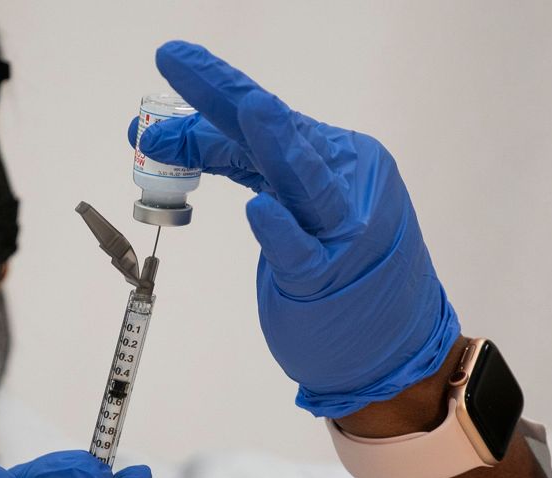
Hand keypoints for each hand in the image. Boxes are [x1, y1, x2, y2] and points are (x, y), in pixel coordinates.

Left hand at [131, 41, 459, 417]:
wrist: (395, 345)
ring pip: (304, 178)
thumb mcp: (283, 203)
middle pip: (276, 130)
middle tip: (173, 58)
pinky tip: (260, 212)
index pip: (257, 126)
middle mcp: (343, 181)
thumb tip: (161, 139)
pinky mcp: (333, 279)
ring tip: (253, 111)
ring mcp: (343, 229)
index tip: (157, 88)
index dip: (200, 109)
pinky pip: (302, 252)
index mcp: (330, 156)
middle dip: (223, 92)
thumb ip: (234, 165)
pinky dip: (280, 231)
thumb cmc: (335, 271)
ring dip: (277, 144)